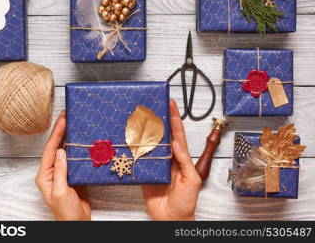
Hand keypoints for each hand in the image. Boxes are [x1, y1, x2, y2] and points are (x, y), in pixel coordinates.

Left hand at [35, 111, 90, 220]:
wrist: (76, 223)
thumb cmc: (65, 212)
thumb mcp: (60, 191)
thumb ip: (60, 171)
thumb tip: (60, 151)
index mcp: (44, 175)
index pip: (49, 149)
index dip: (56, 133)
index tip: (62, 120)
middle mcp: (51, 172)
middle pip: (55, 147)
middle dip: (61, 131)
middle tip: (67, 116)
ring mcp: (62, 173)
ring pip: (65, 151)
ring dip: (69, 138)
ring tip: (73, 124)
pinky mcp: (72, 176)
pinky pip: (74, 158)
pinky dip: (77, 149)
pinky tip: (82, 142)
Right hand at [142, 99, 201, 220]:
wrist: (171, 218)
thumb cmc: (185, 203)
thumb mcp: (191, 180)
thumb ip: (185, 162)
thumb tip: (177, 145)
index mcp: (181, 159)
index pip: (178, 134)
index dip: (175, 119)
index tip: (171, 105)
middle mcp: (168, 159)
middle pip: (162, 135)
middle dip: (159, 120)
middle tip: (153, 106)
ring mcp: (156, 165)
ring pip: (150, 144)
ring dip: (146, 132)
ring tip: (141, 119)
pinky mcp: (146, 173)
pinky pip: (140, 159)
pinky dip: (135, 149)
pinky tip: (132, 140)